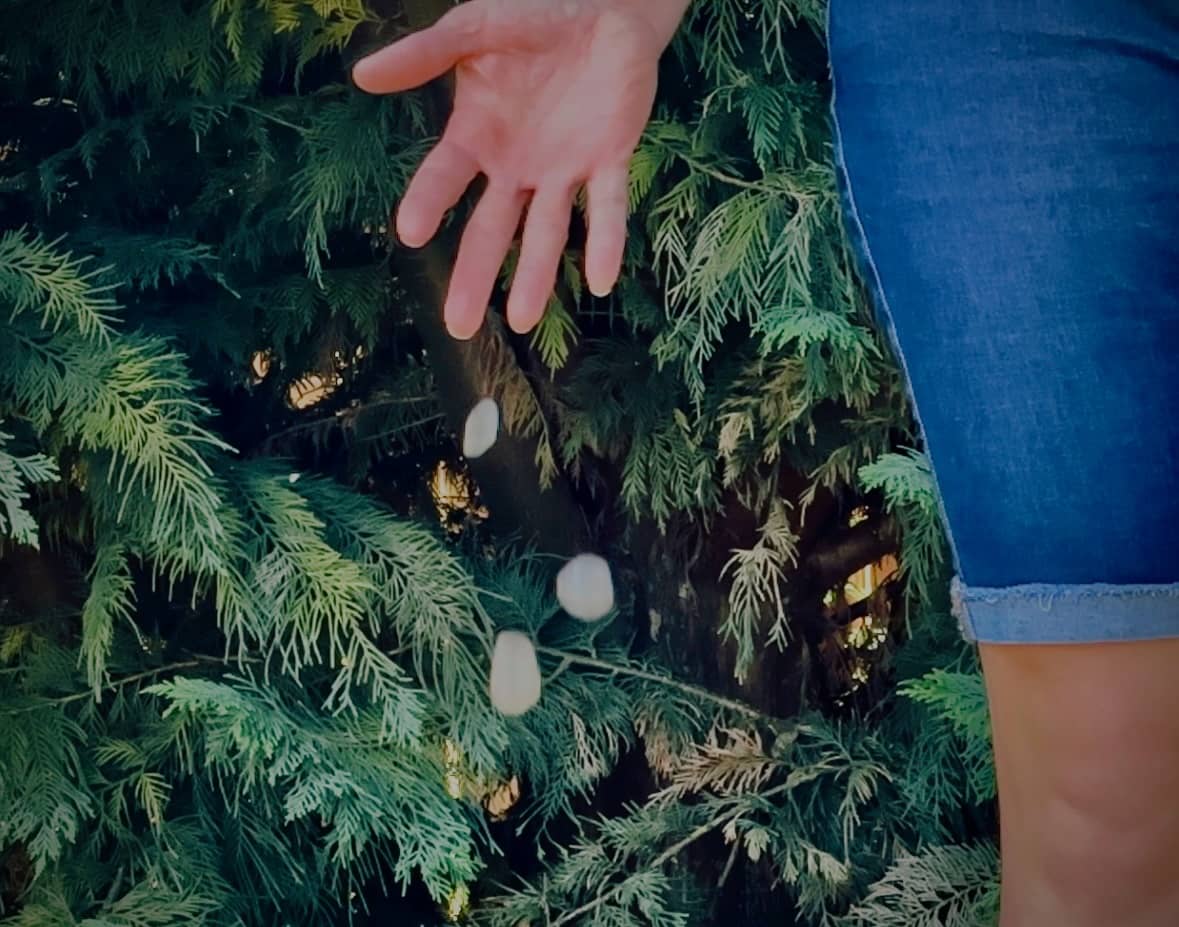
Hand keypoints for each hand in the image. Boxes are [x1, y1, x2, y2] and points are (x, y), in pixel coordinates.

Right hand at [353, 0, 681, 338]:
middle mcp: (517, 166)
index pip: (445, 178)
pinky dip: (604, 240)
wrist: (606, 9)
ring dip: (535, 275)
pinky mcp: (609, 160)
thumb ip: (424, 55)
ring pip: (546, 232)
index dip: (428, 203)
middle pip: (491, 230)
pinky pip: (607, 207)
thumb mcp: (474, 30)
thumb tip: (361, 74)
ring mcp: (563, 169)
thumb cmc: (534, 19)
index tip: (411, 234)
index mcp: (478, 137)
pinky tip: (600, 280)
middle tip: (459, 325)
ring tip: (523, 320)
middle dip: (475, 276)